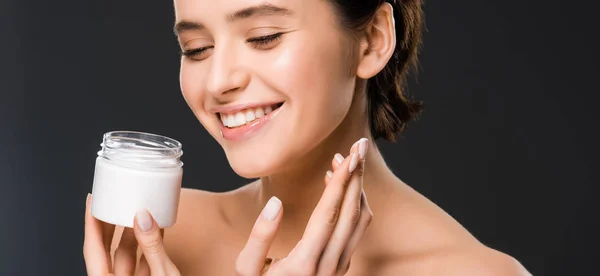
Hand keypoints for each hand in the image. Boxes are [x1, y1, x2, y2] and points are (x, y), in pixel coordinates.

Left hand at [83, 194, 180, 275]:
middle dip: (108, 223)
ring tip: (136, 210)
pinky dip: (148, 245)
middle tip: (111, 200)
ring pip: (125, 255)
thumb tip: (143, 217)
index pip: (92, 247)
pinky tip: (156, 229)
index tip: (92, 200)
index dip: (91, 222)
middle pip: (105, 249)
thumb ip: (152, 248)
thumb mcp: (162, 274)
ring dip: (132, 233)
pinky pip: (141, 262)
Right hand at [236, 138, 372, 275]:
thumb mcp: (246, 269)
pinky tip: (338, 188)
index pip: (329, 215)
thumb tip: (276, 202)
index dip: (341, 181)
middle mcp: (329, 267)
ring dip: (356, 189)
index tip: (349, 154)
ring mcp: (339, 269)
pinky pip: (356, 231)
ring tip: (343, 163)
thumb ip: (260, 235)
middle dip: (356, 176)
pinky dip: (353, 205)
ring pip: (360, 222)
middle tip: (357, 146)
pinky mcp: (342, 267)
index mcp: (304, 265)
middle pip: (351, 213)